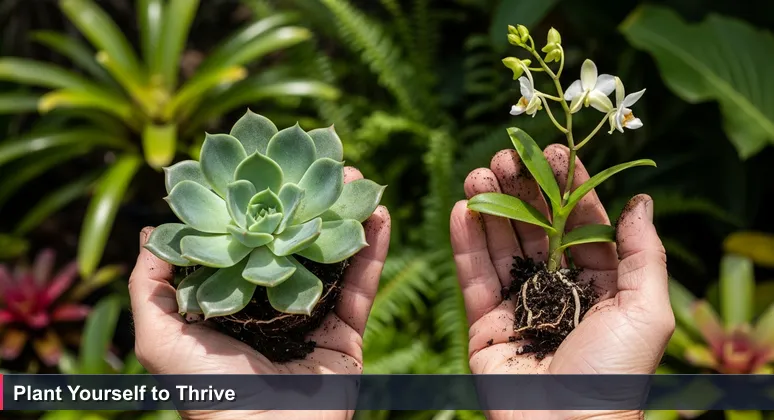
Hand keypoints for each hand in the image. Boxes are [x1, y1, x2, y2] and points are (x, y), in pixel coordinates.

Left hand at [129, 167, 390, 419]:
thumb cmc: (206, 390)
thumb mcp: (160, 337)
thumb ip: (151, 286)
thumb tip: (151, 232)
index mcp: (234, 300)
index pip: (249, 240)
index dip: (260, 203)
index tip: (270, 165)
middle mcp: (275, 303)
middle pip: (296, 241)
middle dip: (309, 201)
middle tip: (322, 163)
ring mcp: (314, 317)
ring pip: (334, 256)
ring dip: (347, 215)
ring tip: (356, 177)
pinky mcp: (348, 334)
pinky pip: (364, 287)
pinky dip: (374, 250)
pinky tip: (379, 213)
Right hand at [450, 145, 673, 419]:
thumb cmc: (613, 374)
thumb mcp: (646, 311)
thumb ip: (643, 253)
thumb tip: (640, 200)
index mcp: (597, 286)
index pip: (581, 224)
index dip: (568, 187)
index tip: (554, 151)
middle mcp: (556, 290)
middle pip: (535, 228)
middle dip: (521, 189)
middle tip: (505, 155)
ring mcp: (517, 305)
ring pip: (500, 245)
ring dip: (489, 206)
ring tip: (479, 173)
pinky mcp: (483, 323)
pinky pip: (472, 275)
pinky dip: (464, 241)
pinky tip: (462, 207)